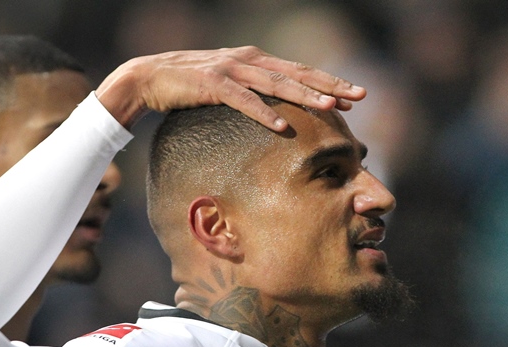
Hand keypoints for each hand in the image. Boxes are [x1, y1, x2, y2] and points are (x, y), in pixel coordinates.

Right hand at [96, 46, 366, 129]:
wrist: (147, 78)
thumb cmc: (189, 86)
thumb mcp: (227, 86)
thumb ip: (251, 92)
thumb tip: (277, 113)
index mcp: (254, 59)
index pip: (300, 71)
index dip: (329, 82)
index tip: (355, 96)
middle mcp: (247, 60)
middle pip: (297, 73)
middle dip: (331, 86)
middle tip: (359, 97)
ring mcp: (230, 70)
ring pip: (276, 84)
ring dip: (305, 96)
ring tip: (330, 109)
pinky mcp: (212, 85)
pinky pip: (244, 101)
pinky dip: (264, 114)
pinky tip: (283, 127)